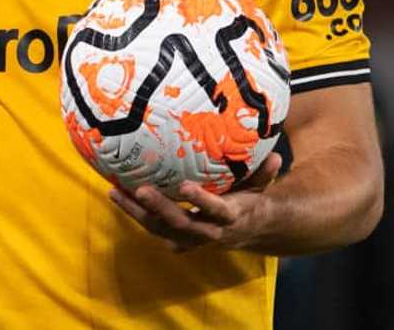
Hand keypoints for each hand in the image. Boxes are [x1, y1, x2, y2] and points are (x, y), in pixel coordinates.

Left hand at [108, 152, 281, 252]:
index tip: (185, 187)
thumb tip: (277, 156)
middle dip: (161, 209)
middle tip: (141, 190)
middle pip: (182, 224)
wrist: (247, 233)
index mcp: (231, 217)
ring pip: (161, 229)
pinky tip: (118, 195)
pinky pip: (154, 227)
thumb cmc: (249, 201)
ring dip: (138, 213)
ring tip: (116, 192)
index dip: (201, 202)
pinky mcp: (179, 237)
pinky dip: (136, 213)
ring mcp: (192, 237)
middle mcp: (210, 232)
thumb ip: (264, 174)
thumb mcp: (259, 189)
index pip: (217, 211)